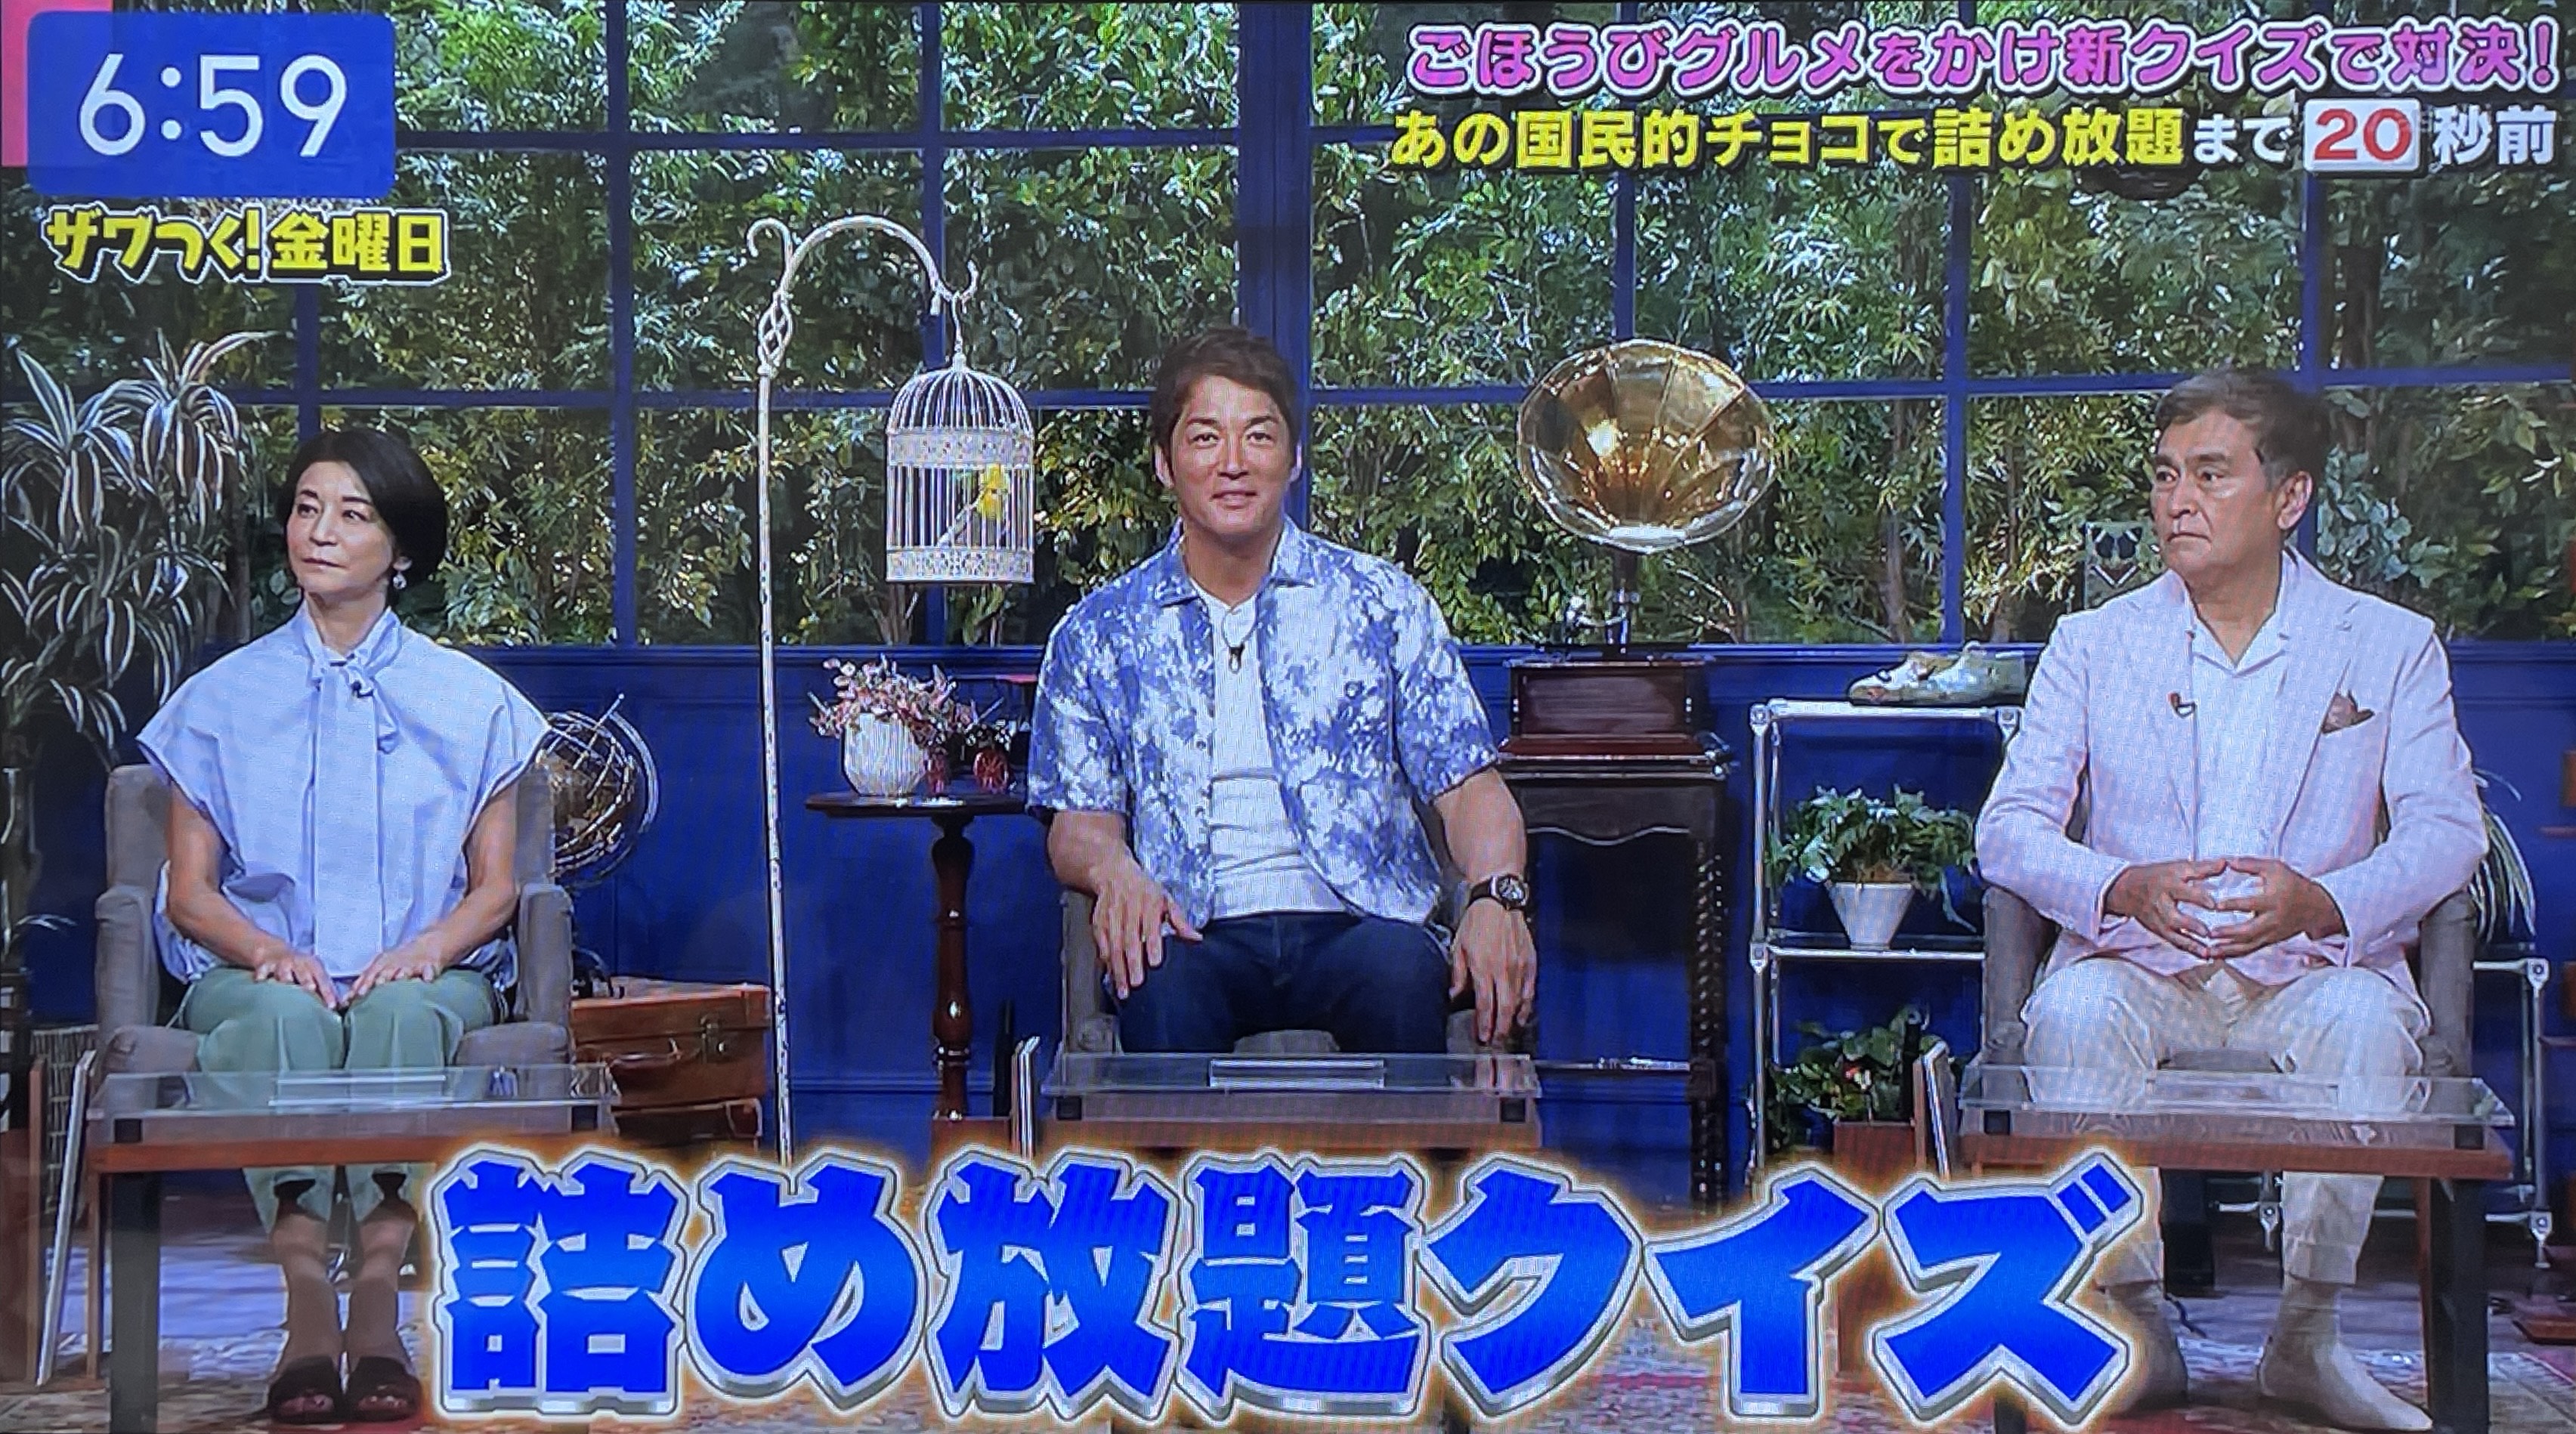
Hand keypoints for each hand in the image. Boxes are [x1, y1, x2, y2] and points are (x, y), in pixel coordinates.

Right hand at [251, 947, 338, 1007]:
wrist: (274, 951)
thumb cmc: (299, 968)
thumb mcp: (313, 972)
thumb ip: (324, 988)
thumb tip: (338, 1007)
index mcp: (313, 965)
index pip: (322, 979)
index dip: (328, 992)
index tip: (331, 1006)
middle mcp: (298, 963)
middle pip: (304, 973)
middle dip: (307, 981)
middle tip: (310, 990)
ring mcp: (281, 963)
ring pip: (284, 972)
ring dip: (285, 979)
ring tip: (285, 988)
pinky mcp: (264, 965)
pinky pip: (262, 971)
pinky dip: (261, 976)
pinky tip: (260, 981)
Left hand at [349, 940, 445, 998]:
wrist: (429, 944)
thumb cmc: (400, 960)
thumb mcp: (381, 966)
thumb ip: (364, 982)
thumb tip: (344, 1001)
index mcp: (381, 964)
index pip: (368, 975)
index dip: (361, 986)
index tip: (351, 999)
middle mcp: (395, 964)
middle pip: (385, 973)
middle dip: (379, 980)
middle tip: (373, 989)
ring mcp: (412, 964)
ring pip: (405, 971)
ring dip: (402, 975)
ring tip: (399, 979)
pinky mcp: (430, 965)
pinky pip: (429, 971)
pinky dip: (428, 975)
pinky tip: (427, 980)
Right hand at [1092, 863, 1200, 999]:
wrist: (1113, 873)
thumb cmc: (1144, 890)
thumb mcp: (1166, 899)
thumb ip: (1180, 921)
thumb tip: (1196, 938)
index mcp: (1149, 902)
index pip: (1150, 925)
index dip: (1152, 944)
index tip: (1154, 962)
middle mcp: (1128, 908)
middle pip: (1129, 939)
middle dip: (1132, 962)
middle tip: (1137, 983)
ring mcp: (1111, 916)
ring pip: (1113, 945)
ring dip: (1117, 968)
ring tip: (1123, 988)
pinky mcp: (1098, 922)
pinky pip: (1101, 944)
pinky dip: (1106, 961)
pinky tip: (1111, 976)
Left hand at [1449, 898, 1535, 1044]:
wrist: (1498, 900)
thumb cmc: (1478, 920)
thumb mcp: (1458, 947)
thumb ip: (1458, 974)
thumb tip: (1455, 994)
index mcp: (1483, 966)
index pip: (1485, 1004)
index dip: (1484, 1024)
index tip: (1482, 1036)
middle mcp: (1503, 969)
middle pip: (1505, 1008)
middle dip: (1500, 1029)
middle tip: (1496, 1041)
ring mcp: (1519, 966)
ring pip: (1520, 1001)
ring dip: (1514, 1020)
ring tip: (1508, 1031)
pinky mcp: (1531, 961)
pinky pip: (1530, 989)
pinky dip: (1528, 1004)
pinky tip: (1524, 1012)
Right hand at [2103, 859, 2225, 958]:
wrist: (2127, 889)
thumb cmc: (2158, 876)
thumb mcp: (2177, 867)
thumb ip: (2202, 867)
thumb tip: (2225, 863)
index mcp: (2167, 884)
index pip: (2182, 891)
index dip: (2198, 898)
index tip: (2213, 905)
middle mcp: (2160, 903)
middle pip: (2173, 917)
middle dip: (2189, 925)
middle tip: (2207, 932)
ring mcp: (2158, 919)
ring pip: (2173, 933)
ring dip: (2190, 943)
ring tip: (2208, 952)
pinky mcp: (2158, 929)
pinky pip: (2173, 941)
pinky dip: (2188, 948)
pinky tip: (2204, 955)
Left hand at [2200, 857, 2346, 959]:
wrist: (2315, 907)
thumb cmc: (2292, 884)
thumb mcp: (2275, 868)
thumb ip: (2250, 864)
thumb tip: (2227, 861)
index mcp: (2273, 900)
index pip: (2252, 904)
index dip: (2235, 905)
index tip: (2217, 905)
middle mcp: (2272, 920)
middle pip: (2250, 930)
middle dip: (2229, 933)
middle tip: (2210, 933)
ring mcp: (2271, 933)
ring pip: (2248, 945)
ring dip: (2228, 949)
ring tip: (2208, 951)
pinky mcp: (2269, 941)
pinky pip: (2250, 950)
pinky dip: (2234, 954)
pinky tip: (2218, 955)